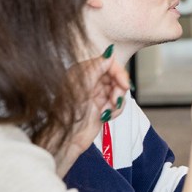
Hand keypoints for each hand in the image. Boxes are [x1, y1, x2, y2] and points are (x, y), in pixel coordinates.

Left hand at [53, 54, 129, 176]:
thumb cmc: (68, 114)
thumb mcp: (83, 85)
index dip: (119, 73)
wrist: (67, 138)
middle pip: (116, 78)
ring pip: (119, 91)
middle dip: (118, 90)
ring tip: (107, 111)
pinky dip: (115, 110)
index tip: (124, 84)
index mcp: (82, 72)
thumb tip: (109, 53)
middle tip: (115, 100)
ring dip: (117, 102)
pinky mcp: (102, 107)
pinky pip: (118, 104)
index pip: (108, 64)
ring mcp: (97, 94)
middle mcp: (90, 82)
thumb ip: (97, 67)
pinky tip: (106, 115)